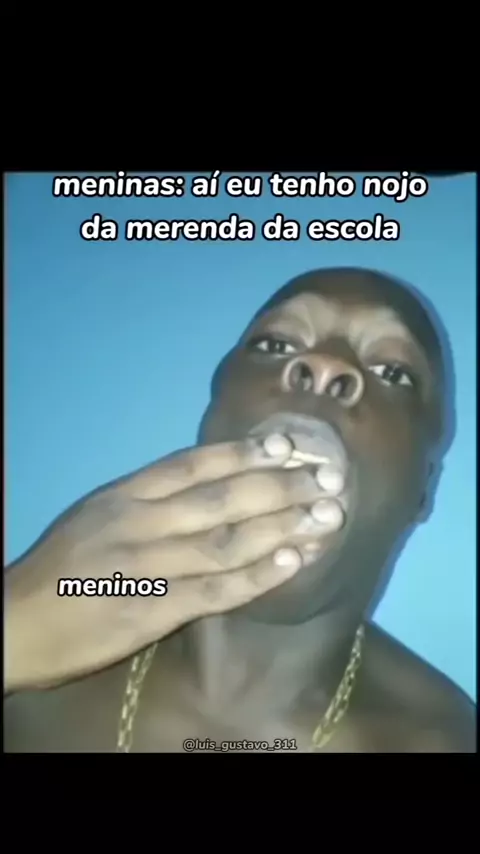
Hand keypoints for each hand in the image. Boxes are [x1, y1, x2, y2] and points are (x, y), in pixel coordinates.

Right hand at [4, 435, 343, 691]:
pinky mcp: (150, 611)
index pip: (195, 465)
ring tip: (325, 519)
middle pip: (221, 498)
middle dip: (280, 486)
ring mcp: (146, 567)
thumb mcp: (100, 512)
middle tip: (329, 479)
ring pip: (225, 542)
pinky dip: (254, 577)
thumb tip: (211, 479)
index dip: (245, 453)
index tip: (289, 444)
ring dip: (281, 528)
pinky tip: (290, 564)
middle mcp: (139, 522)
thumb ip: (152, 496)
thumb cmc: (63, 563)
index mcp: (126, 494)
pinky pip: (212, 591)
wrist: (17, 620)